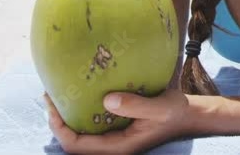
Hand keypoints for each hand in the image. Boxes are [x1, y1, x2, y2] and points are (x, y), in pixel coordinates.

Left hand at [44, 89, 193, 154]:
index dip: (59, 128)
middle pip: (73, 141)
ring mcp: (114, 138)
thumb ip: (135, 105)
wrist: (190, 116)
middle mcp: (112, 146)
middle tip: (49, 94)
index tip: (53, 104)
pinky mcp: (117, 128)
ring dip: (66, 116)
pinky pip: (91, 124)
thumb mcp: (160, 107)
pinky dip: (80, 111)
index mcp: (118, 147)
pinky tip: (80, 93)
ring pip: (80, 133)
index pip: (76, 145)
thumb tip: (106, 99)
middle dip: (57, 121)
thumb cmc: (176, 112)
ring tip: (58, 92)